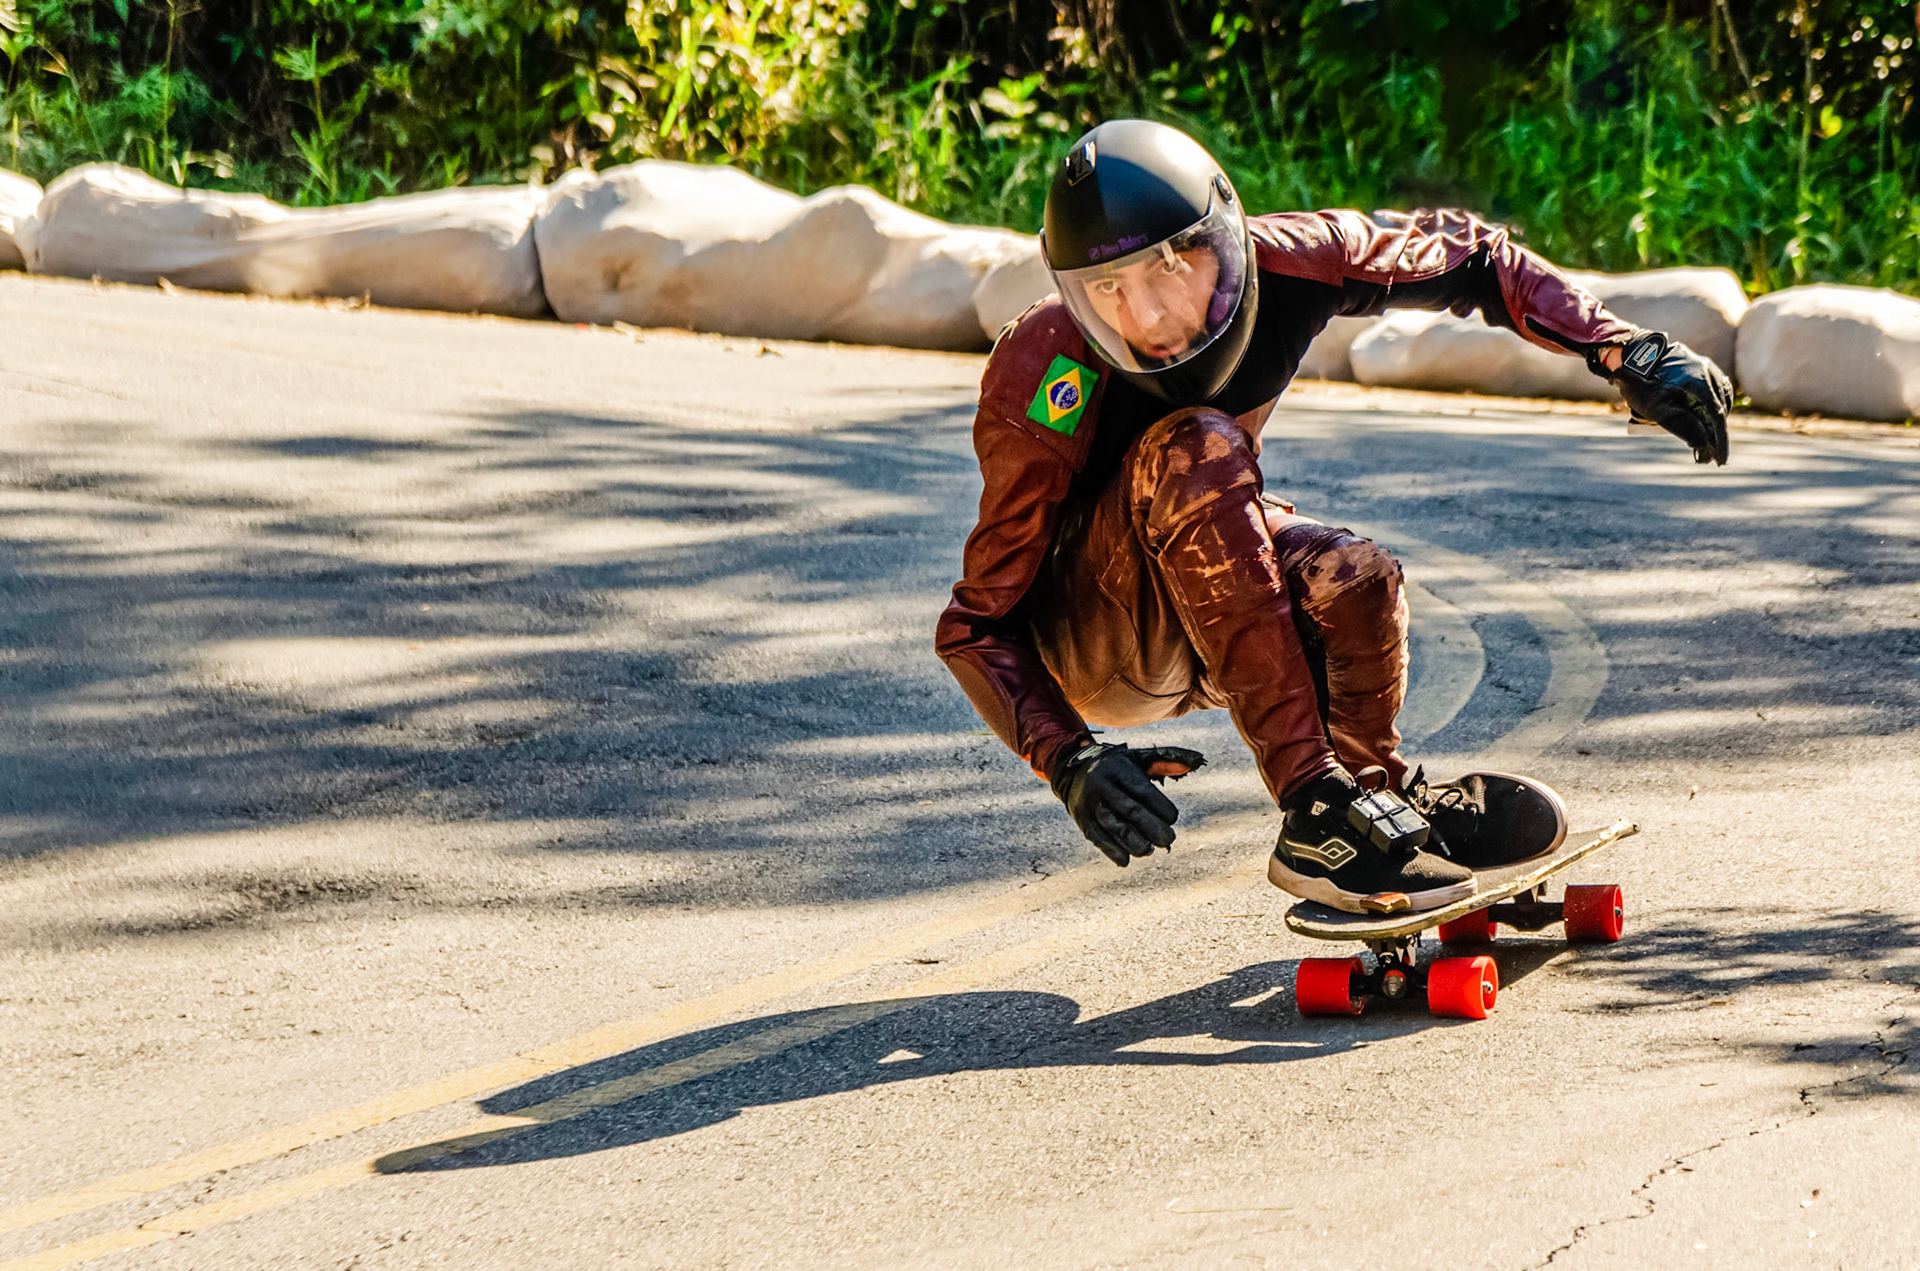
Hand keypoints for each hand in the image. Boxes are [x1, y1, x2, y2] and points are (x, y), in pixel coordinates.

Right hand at [1050, 742, 1206, 866]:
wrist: (1073, 771)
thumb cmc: (1118, 767)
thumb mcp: (1138, 758)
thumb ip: (1165, 761)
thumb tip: (1193, 764)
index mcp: (1117, 768)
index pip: (1141, 789)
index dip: (1159, 805)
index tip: (1173, 818)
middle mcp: (1101, 785)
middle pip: (1128, 809)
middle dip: (1150, 826)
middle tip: (1169, 840)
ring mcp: (1088, 803)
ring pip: (1111, 826)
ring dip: (1132, 842)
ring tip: (1150, 851)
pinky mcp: (1082, 819)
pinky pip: (1096, 837)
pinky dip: (1111, 850)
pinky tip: (1126, 860)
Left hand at [1607, 330, 1731, 465]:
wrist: (1634, 353)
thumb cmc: (1641, 382)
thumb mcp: (1656, 408)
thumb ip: (1680, 426)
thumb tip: (1703, 444)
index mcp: (1701, 385)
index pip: (1716, 419)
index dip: (1719, 442)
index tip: (1720, 460)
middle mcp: (1709, 375)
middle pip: (1718, 412)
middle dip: (1715, 437)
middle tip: (1711, 457)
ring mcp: (1707, 369)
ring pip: (1718, 402)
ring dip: (1714, 423)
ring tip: (1708, 442)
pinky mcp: (1702, 367)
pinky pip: (1714, 391)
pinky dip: (1712, 407)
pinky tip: (1708, 418)